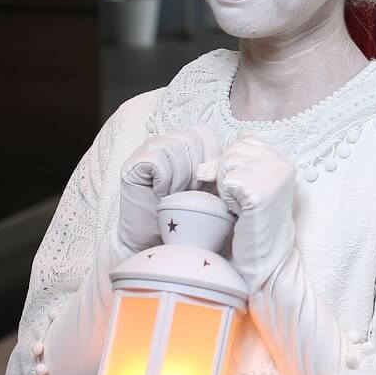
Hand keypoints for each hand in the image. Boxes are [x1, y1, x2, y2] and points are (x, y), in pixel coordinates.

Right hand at [115, 127, 220, 252]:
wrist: (154, 240)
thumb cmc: (185, 217)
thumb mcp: (212, 192)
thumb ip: (221, 172)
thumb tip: (242, 148)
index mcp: (185, 145)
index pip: (205, 134)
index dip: (212, 159)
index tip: (207, 185)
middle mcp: (165, 142)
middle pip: (192, 138)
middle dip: (198, 170)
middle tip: (189, 193)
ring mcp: (148, 150)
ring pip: (175, 147)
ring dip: (181, 177)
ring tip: (175, 196)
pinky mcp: (133, 163)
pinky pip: (158, 161)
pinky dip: (165, 182)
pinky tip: (161, 195)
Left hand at [216, 138, 298, 289]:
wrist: (265, 254)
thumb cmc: (254, 219)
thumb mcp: (252, 183)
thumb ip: (240, 162)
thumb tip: (217, 154)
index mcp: (284, 161)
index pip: (245, 140)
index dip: (233, 161)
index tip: (241, 186)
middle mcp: (283, 165)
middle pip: (235, 149)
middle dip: (227, 171)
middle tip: (240, 197)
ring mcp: (273, 178)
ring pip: (229, 162)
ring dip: (225, 184)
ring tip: (240, 203)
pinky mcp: (259, 193)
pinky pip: (227, 181)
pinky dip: (227, 197)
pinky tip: (240, 211)